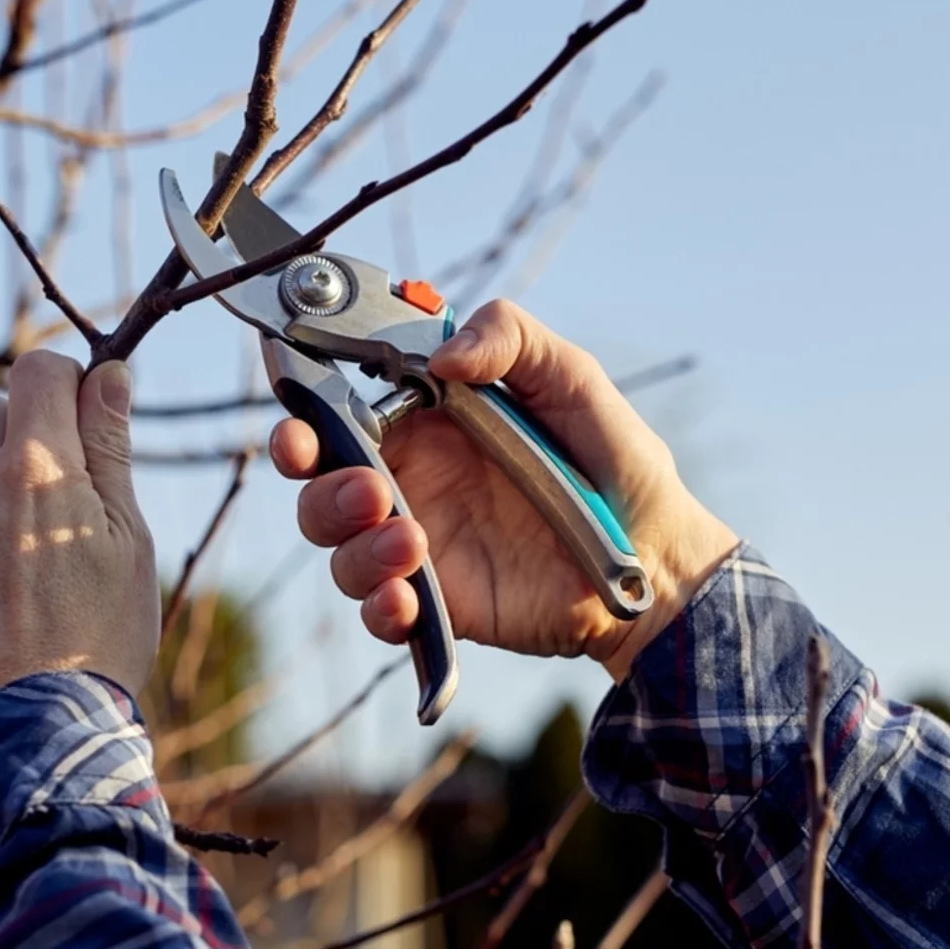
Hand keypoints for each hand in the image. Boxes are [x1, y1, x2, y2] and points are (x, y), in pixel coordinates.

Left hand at [0, 351, 157, 726]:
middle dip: (31, 427)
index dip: (70, 380)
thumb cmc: (100, 635)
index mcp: (37, 469)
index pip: (38, 369)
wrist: (31, 730)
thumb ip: (111, 448)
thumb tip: (109, 375)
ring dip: (0, 483)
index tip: (92, 415)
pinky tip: (9, 582)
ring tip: (41, 551)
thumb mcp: (127, 538)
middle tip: (71, 487)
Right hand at [270, 300, 738, 680]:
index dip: (303, 403)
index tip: (293, 407)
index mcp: (425, 419)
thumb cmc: (614, 460)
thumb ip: (510, 338)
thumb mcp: (572, 378)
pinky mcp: (438, 602)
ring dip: (353, 544)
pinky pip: (380, 610)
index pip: (339, 406)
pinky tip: (405, 599)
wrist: (656, 556)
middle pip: (318, 479)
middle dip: (312, 478)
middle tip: (359, 485)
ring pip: (337, 546)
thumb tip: (444, 355)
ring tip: (411, 541)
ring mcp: (417, 543)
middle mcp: (409, 478)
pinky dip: (378, 606)